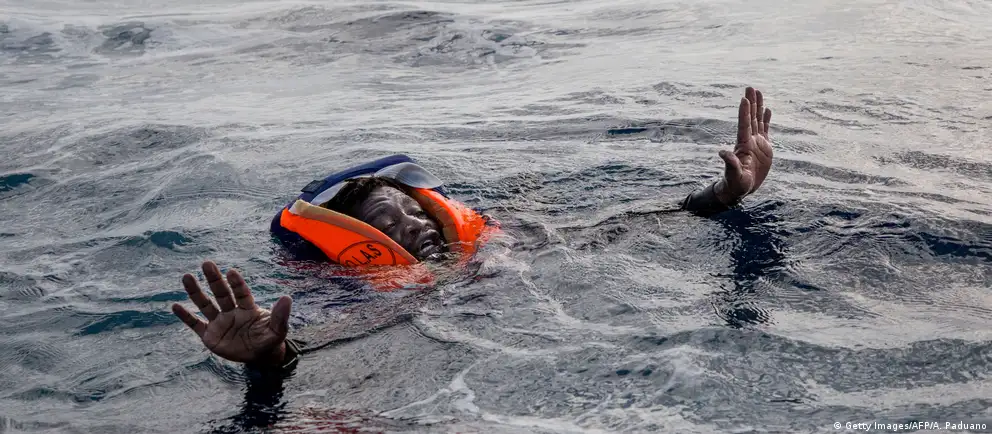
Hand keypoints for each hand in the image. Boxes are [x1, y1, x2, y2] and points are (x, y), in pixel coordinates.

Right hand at [171, 261, 292, 365]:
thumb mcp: (278, 330)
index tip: (231, 272)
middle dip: (214, 279)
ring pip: (205, 305)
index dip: (237, 283)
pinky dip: (186, 316)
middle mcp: (231, 312)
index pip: (241, 293)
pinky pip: (195, 324)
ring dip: (196, 292)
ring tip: (187, 277)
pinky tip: (175, 306)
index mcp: (247, 308)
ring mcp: (219, 323)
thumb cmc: (270, 340)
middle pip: (221, 293)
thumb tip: (287, 298)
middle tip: (207, 263)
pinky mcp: (210, 336)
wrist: (260, 356)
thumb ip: (280, 315)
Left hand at [716, 87, 772, 204]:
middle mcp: (749, 140)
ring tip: (759, 92)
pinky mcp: (764, 147)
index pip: (744, 125)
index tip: (744, 99)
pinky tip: (768, 109)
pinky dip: (766, 119)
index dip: (744, 112)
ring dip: (759, 106)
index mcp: (743, 145)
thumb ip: (730, 163)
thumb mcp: (734, 174)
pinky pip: (766, 129)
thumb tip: (722, 153)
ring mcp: (757, 142)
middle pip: (751, 118)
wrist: (741, 188)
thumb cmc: (736, 183)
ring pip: (758, 120)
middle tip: (750, 87)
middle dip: (751, 102)